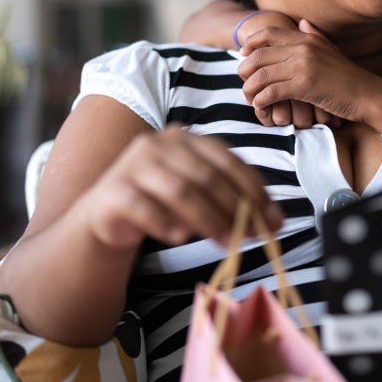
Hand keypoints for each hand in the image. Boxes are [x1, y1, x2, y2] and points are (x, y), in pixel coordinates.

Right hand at [79, 125, 283, 248]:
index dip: (254, 191)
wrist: (107, 210)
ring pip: (180, 191)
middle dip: (234, 209)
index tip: (273, 220)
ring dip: (208, 220)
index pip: (228, 161)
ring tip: (225, 243)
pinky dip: (166, 224)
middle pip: (206, 177)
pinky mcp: (113, 190)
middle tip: (250, 237)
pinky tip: (179, 238)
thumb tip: (274, 222)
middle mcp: (159, 144)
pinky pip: (145, 208)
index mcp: (186, 138)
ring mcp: (133, 164)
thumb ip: (232, 199)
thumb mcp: (199, 193)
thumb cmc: (161, 200)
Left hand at [238, 16, 339, 128]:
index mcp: (307, 38)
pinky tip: (261, 106)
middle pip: (259, 54)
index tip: (243, 54)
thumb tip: (302, 21)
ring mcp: (303, 66)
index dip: (251, 42)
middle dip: (245, 69)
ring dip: (250, 88)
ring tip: (250, 97)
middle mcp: (303, 48)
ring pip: (261, 75)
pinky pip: (271, 92)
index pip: (269, 32)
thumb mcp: (331, 50)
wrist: (367, 94)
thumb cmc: (348, 76)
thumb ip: (314, 35)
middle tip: (244, 81)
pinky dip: (261, 101)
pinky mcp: (304, 86)